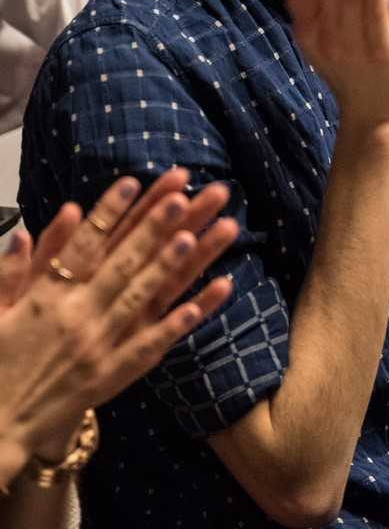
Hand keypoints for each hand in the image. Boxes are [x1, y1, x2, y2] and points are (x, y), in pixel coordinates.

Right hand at [0, 170, 236, 480]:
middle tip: (181, 196)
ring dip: (170, 265)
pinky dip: (175, 324)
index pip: (84, 245)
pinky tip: (200, 303)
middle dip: (153, 227)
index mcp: (46, 298)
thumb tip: (26, 231)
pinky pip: (148, 346)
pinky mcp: (109, 376)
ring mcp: (97, 347)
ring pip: (141, 297)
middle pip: (122, 262)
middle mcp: (75, 317)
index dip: (110, 211)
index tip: (133, 181)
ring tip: (196, 235)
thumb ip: (10, 271)